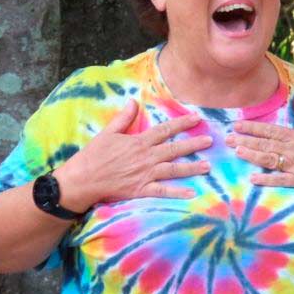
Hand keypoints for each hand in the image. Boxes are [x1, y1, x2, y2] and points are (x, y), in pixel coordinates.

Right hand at [54, 100, 211, 211]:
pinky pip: (163, 191)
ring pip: (173, 169)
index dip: (182, 123)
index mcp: (139, 141)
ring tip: (208, 166)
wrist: (83, 180)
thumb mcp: (108, 132)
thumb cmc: (93, 155)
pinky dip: (177, 192)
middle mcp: (146, 157)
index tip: (197, 118)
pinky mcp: (141, 190)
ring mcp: (145, 174)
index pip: (165, 130)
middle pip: (174, 149)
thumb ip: (123, 118)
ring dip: (191, 167)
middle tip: (210, 141)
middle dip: (193, 144)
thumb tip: (134, 101)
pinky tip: (192, 192)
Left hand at [226, 98, 293, 198]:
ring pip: (270, 159)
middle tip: (227, 139)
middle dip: (246, 140)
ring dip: (252, 155)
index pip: (271, 130)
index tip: (236, 124)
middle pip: (266, 144)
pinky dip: (267, 179)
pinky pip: (281, 180)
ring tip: (236, 152)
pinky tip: (253, 179)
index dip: (252, 128)